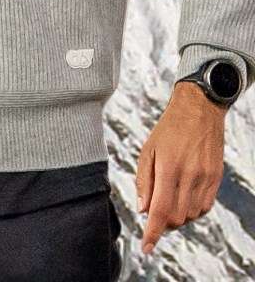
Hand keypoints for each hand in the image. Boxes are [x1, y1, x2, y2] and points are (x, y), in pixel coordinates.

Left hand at [136, 82, 227, 255]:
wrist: (199, 111)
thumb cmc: (169, 129)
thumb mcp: (147, 150)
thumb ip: (144, 181)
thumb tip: (142, 209)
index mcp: (168, 168)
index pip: (159, 210)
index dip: (152, 232)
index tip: (146, 248)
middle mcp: (190, 176)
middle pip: (176, 217)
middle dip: (162, 223)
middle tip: (152, 215)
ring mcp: (206, 178)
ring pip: (191, 215)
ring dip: (177, 217)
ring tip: (167, 202)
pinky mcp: (216, 179)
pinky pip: (205, 207)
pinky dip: (192, 211)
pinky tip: (183, 199)